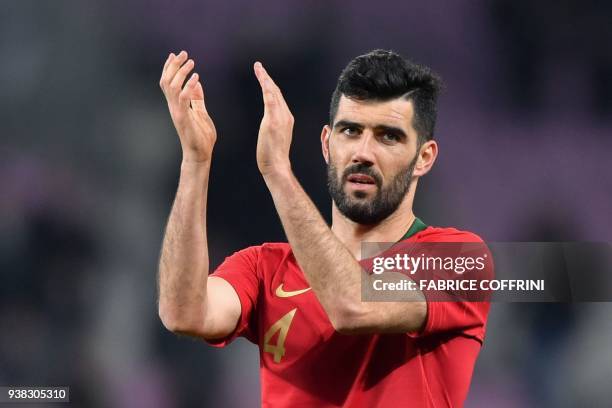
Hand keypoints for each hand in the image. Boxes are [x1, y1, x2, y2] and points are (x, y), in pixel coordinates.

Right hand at [160, 51, 216, 162]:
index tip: (175, 55)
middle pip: (167, 81)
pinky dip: (189, 87)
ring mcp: (177, 112)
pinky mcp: (183, 119)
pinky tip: (196, 78)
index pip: (168, 83)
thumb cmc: (201, 136)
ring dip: (181, 73)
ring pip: (172, 87)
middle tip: (184, 53)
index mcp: (177, 105)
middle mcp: (174, 107)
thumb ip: (197, 99)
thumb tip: (197, 84)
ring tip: (191, 63)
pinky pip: (183, 99)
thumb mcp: (201, 113)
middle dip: (174, 65)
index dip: (170, 68)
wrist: (200, 155)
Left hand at [253, 62, 293, 177]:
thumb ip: (273, 127)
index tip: (264, 77)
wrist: (277, 166)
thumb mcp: (274, 137)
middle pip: (276, 92)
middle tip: (258, 67)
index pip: (278, 98)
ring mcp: (281, 117)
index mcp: (286, 119)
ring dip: (265, 78)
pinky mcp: (273, 119)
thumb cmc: (273, 156)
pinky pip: (269, 98)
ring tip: (258, 67)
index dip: (271, 86)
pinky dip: (265, 85)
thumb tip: (270, 125)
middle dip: (267, 78)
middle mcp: (286, 115)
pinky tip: (261, 77)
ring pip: (273, 92)